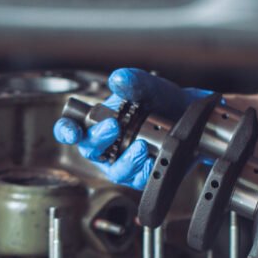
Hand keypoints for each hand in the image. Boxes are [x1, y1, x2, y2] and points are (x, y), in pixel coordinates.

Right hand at [53, 68, 211, 189]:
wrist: (192, 115)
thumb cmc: (162, 101)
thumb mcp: (149, 87)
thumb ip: (133, 81)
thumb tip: (119, 78)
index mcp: (97, 123)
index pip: (72, 129)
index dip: (66, 131)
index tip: (71, 129)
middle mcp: (106, 146)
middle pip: (90, 150)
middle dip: (98, 139)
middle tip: (113, 126)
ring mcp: (123, 163)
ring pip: (115, 170)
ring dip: (125, 160)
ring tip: (140, 145)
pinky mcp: (142, 175)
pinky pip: (138, 178)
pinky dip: (144, 169)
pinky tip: (151, 157)